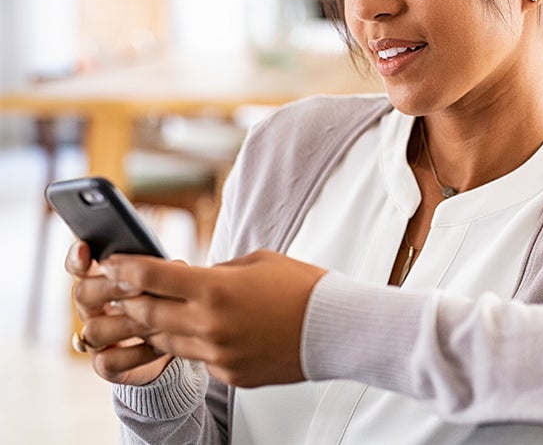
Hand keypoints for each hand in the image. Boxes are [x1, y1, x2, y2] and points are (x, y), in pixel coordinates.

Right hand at [65, 241, 172, 385]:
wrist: (178, 343)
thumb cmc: (170, 302)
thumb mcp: (168, 282)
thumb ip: (161, 272)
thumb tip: (174, 266)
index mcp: (102, 281)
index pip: (79, 266)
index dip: (78, 258)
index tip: (85, 248)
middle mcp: (92, 308)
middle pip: (82, 293)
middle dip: (111, 287)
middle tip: (137, 285)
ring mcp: (96, 338)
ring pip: (94, 329)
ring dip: (128, 322)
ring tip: (159, 318)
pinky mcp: (106, 365)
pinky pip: (109, 361)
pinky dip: (136, 352)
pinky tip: (160, 345)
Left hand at [100, 250, 326, 387]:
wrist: (334, 327)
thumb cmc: (302, 287)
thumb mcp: (256, 262)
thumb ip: (218, 270)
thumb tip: (193, 278)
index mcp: (215, 289)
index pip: (152, 278)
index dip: (126, 269)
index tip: (114, 263)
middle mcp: (210, 325)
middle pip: (149, 314)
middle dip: (132, 299)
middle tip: (124, 289)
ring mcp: (218, 354)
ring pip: (168, 341)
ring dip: (158, 324)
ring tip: (158, 310)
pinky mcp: (230, 374)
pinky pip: (199, 358)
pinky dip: (195, 343)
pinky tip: (207, 330)